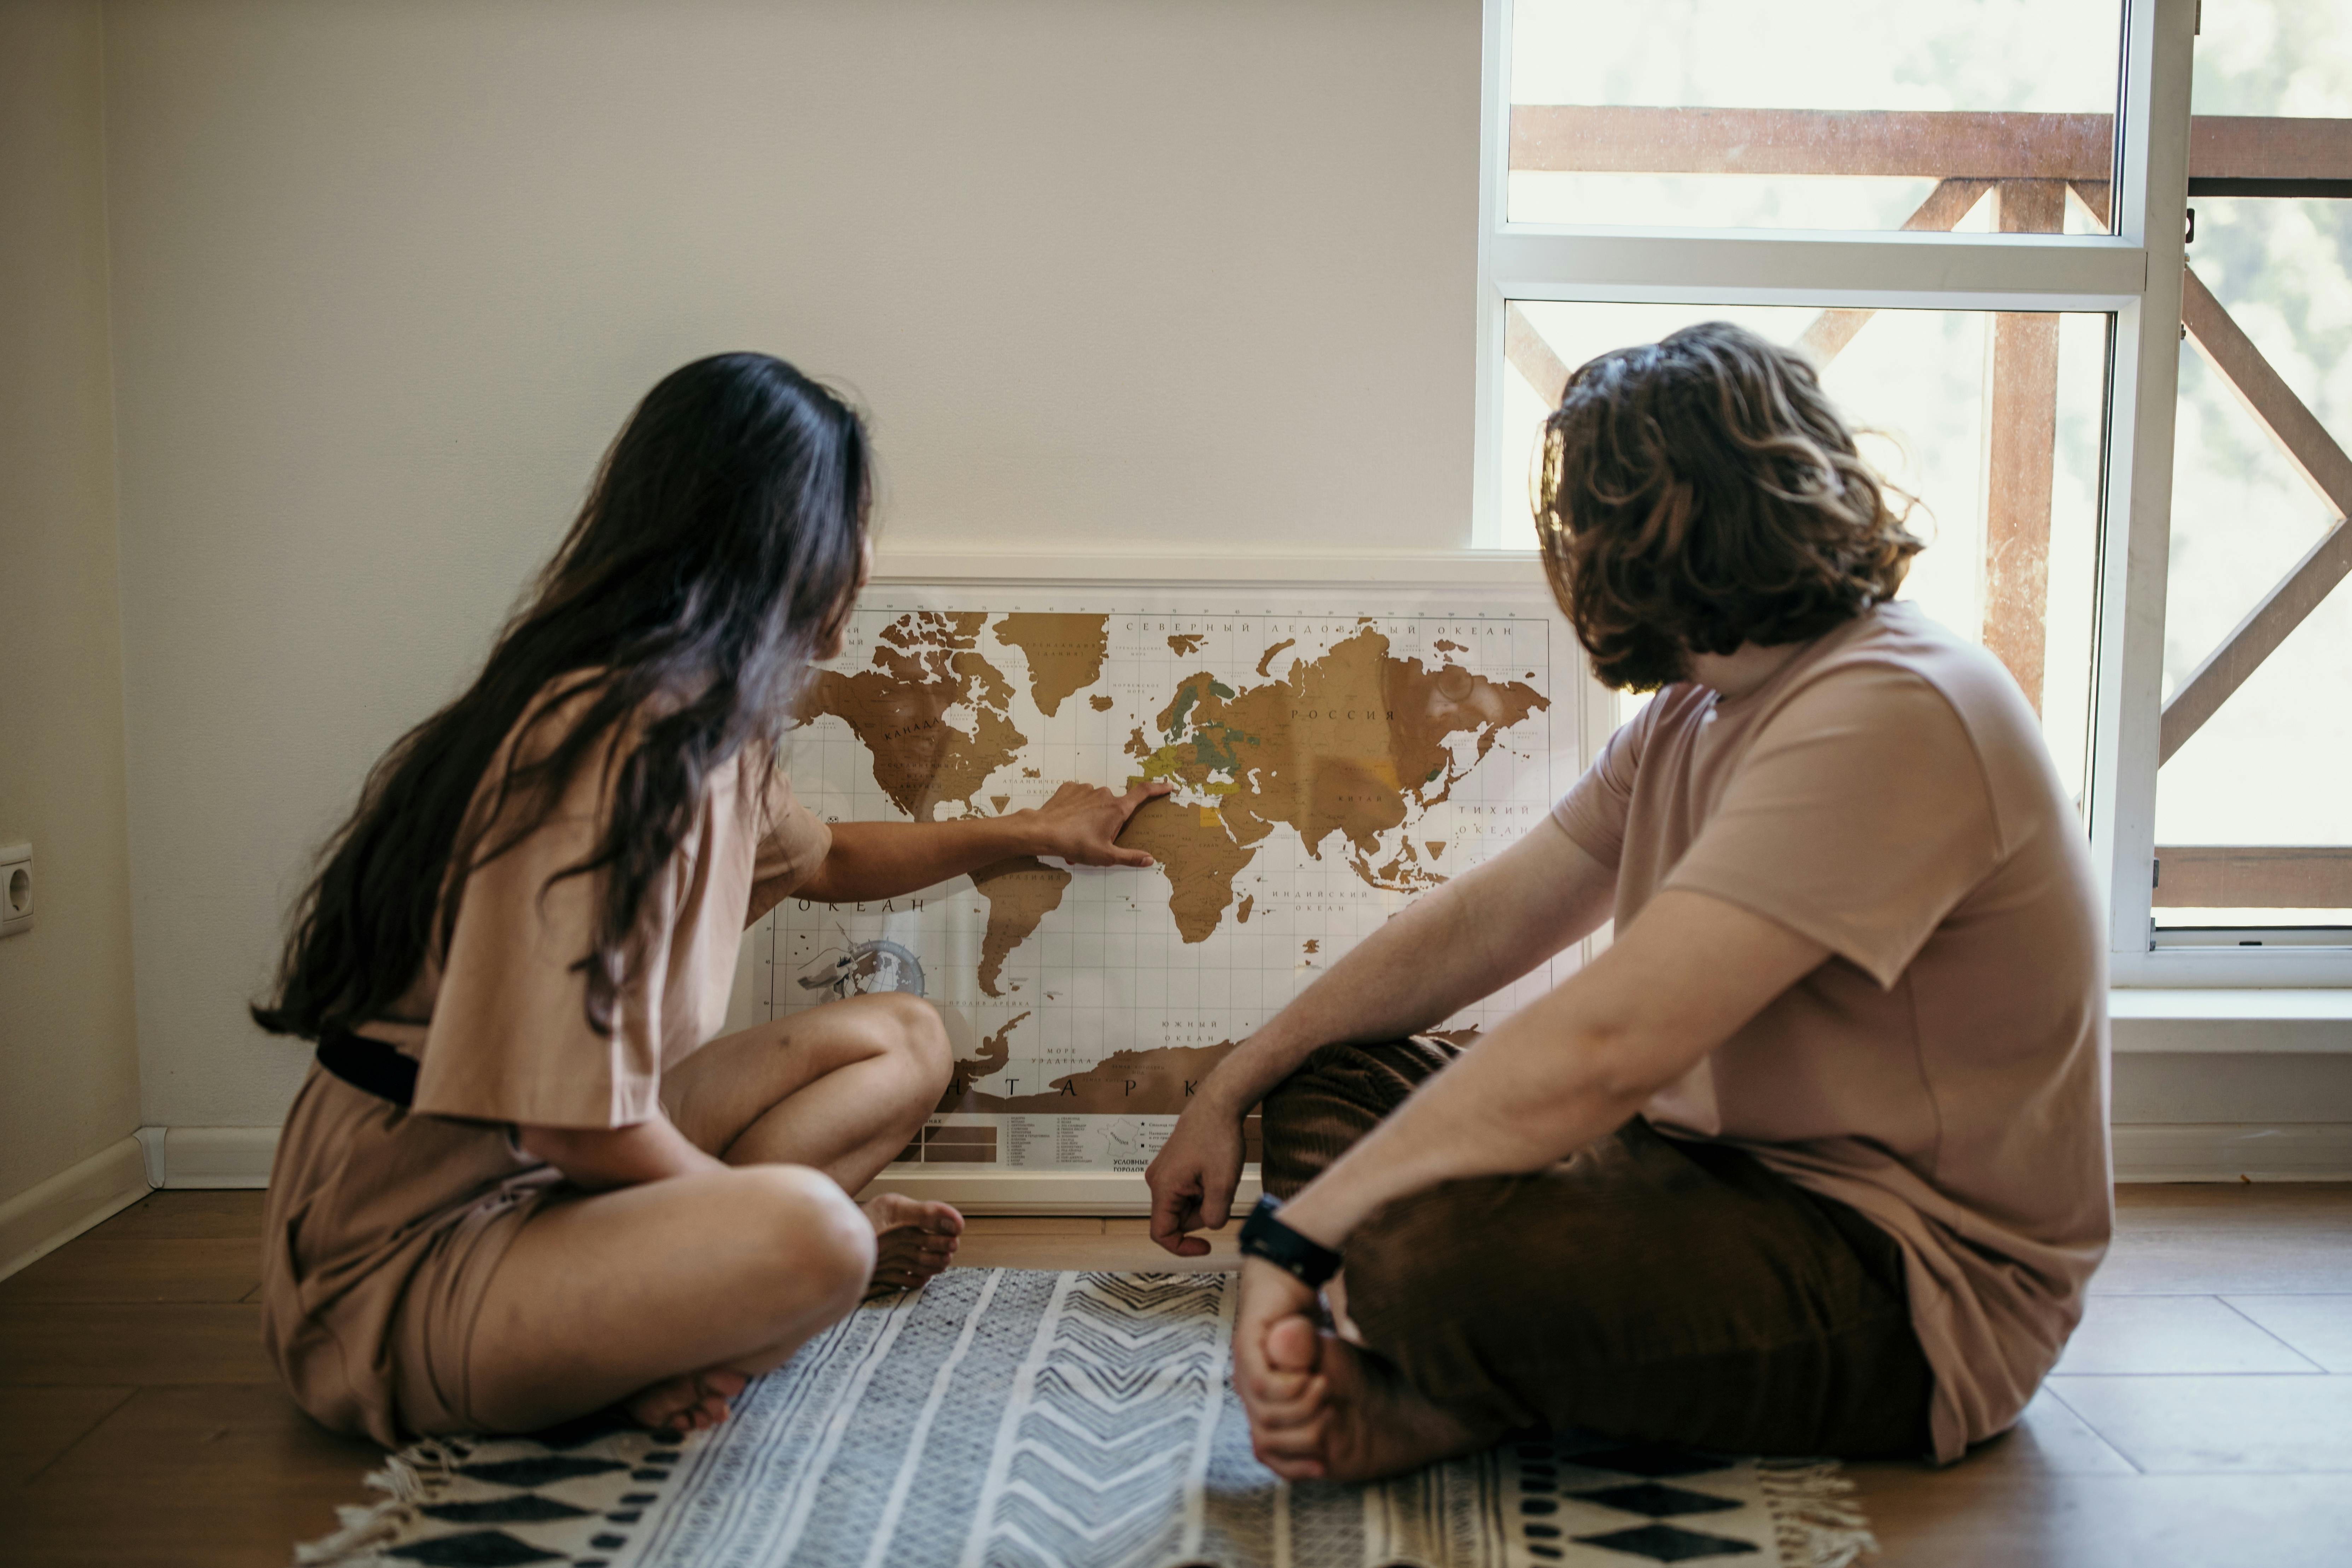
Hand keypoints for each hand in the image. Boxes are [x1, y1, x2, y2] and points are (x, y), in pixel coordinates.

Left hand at [1021, 780, 1170, 867]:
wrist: (1042, 831)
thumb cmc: (1075, 844)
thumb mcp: (1105, 856)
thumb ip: (1130, 857)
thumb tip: (1149, 859)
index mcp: (1117, 809)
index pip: (1143, 793)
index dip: (1158, 788)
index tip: (1169, 786)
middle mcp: (1104, 794)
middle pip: (1115, 806)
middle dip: (1109, 821)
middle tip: (1095, 840)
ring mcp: (1086, 789)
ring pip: (1096, 802)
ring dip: (1092, 815)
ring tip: (1079, 834)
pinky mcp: (1070, 788)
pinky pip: (1080, 796)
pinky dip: (1078, 807)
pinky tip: (1069, 820)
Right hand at [1146, 1095, 1245, 1255]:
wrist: (1217, 1104)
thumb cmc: (1218, 1138)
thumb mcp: (1223, 1183)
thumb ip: (1215, 1214)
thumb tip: (1210, 1226)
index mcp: (1163, 1188)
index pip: (1162, 1233)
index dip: (1182, 1247)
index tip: (1206, 1246)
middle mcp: (1156, 1181)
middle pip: (1177, 1219)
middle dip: (1202, 1215)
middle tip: (1222, 1193)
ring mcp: (1163, 1172)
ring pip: (1184, 1205)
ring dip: (1204, 1201)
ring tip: (1219, 1177)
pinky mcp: (1172, 1166)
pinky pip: (1186, 1191)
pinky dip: (1202, 1189)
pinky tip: (1213, 1171)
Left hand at [1233, 1258, 1327, 1470]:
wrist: (1291, 1275)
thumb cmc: (1306, 1322)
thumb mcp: (1324, 1367)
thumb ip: (1320, 1396)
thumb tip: (1334, 1429)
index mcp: (1264, 1396)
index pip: (1269, 1448)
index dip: (1295, 1464)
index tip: (1325, 1464)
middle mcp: (1249, 1387)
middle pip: (1267, 1438)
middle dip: (1305, 1436)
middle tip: (1332, 1415)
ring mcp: (1245, 1368)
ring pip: (1266, 1415)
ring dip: (1302, 1409)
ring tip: (1326, 1390)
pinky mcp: (1247, 1347)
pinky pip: (1265, 1385)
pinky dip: (1291, 1388)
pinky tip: (1313, 1379)